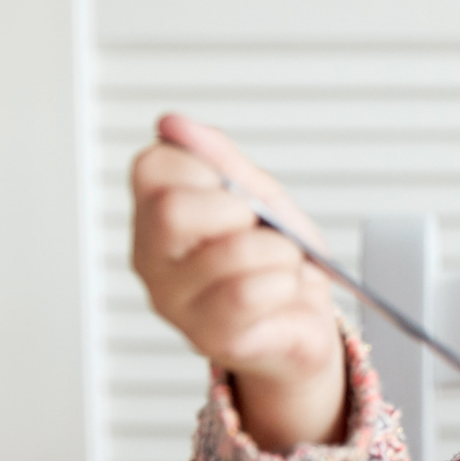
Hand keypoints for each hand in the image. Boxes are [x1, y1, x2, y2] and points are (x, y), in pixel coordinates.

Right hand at [131, 114, 345, 451]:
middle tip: (258, 228)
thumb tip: (173, 123)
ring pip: (227, 254)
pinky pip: (248, 295)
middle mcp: (153, 260)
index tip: (235, 192)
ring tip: (281, 263)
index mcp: (156, 215)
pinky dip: (284, 284)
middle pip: (174, 212)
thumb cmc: (277, 257)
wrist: (307, 320)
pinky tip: (283, 290)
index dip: (207, 171)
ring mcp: (175, 302)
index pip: (152, 167)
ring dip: (277, 252)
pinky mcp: (208, 337)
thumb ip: (219, 157)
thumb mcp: (257, 194)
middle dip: (238, 212)